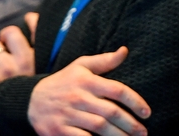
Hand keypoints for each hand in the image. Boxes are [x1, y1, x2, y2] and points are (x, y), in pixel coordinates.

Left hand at [0, 13, 38, 81]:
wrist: (27, 109)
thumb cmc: (34, 81)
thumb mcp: (44, 60)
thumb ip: (38, 36)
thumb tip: (30, 15)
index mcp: (39, 57)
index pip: (24, 29)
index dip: (21, 26)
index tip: (21, 30)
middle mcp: (24, 63)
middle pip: (7, 34)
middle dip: (6, 39)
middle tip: (9, 49)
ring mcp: (7, 71)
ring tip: (2, 63)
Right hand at [27, 46, 150, 135]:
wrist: (30, 101)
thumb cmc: (63, 82)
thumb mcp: (80, 66)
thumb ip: (104, 61)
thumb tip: (125, 51)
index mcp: (86, 80)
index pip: (117, 90)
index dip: (135, 101)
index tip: (147, 112)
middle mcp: (78, 97)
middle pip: (110, 112)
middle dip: (131, 124)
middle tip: (144, 132)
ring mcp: (68, 114)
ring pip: (99, 127)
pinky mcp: (59, 130)